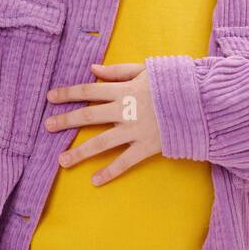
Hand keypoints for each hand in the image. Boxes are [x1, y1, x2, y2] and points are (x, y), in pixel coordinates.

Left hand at [44, 62, 162, 184]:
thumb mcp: (145, 69)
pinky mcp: (147, 147)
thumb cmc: (173, 82)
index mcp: (124, 89)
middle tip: (47, 126)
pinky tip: (95, 180)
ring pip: (101, 143)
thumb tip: (93, 69)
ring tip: (61, 161)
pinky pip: (125, 162)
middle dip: (66, 121)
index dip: (68, 93)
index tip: (51, 97)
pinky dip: (109, 171)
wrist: (200, 101)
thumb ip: (118, 71)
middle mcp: (125, 110)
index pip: (89, 90)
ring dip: (79, 152)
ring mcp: (135, 130)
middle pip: (89, 116)